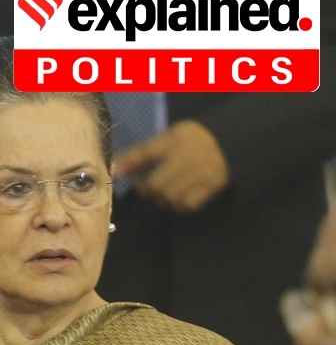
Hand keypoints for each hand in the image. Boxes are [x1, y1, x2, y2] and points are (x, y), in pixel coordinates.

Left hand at [113, 120, 228, 212]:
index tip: (117, 174)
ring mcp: (202, 173)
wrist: (227, 142)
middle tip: (145, 188)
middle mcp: (188, 157)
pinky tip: (177, 197)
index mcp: (174, 140)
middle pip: (156, 184)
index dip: (128, 165)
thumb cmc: (189, 140)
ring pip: (170, 197)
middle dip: (146, 189)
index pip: (144, 153)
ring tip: (161, 193)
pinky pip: (188, 204)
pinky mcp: (213, 186)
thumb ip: (142, 154)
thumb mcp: (166, 139)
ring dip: (161, 199)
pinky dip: (178, 205)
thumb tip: (117, 170)